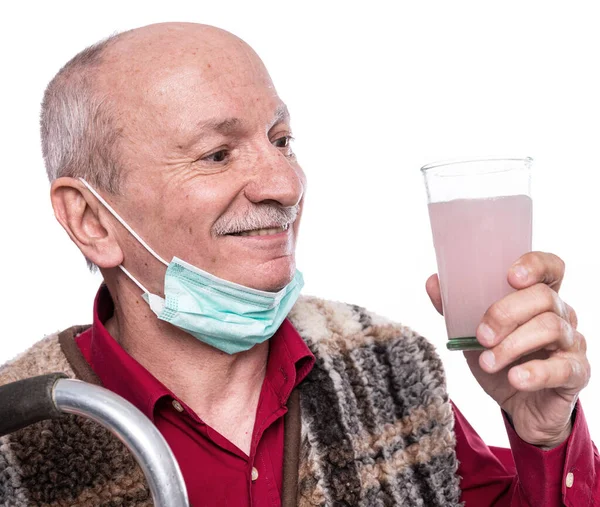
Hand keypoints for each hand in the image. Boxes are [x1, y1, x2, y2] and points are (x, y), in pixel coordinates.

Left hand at [426, 252, 589, 448]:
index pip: (551, 267)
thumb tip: (432, 281)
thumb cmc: (501, 361)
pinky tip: (514, 378)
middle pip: (543, 297)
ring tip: (487, 362)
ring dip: (511, 345)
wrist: (520, 409)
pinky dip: (534, 372)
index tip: (510, 277)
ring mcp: (572, 343)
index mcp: (538, 298)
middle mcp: (561, 315)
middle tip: (481, 336)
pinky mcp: (576, 373)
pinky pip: (562, 367)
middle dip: (505, 313)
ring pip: (550, 328)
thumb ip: (454, 308)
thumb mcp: (472, 334)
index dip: (535, 265)